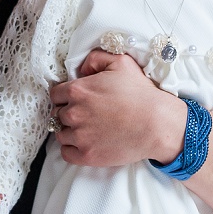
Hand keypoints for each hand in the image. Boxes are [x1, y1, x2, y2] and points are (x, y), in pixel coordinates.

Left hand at [49, 49, 185, 167]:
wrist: (157, 124)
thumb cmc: (141, 93)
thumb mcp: (121, 63)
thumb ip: (95, 58)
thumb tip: (81, 69)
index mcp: (78, 90)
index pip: (55, 94)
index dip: (65, 95)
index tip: (75, 99)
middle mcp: (74, 113)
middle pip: (57, 113)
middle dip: (68, 112)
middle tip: (85, 114)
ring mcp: (79, 136)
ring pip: (60, 133)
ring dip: (69, 131)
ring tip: (86, 129)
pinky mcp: (87, 155)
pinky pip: (66, 153)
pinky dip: (71, 148)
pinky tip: (84, 143)